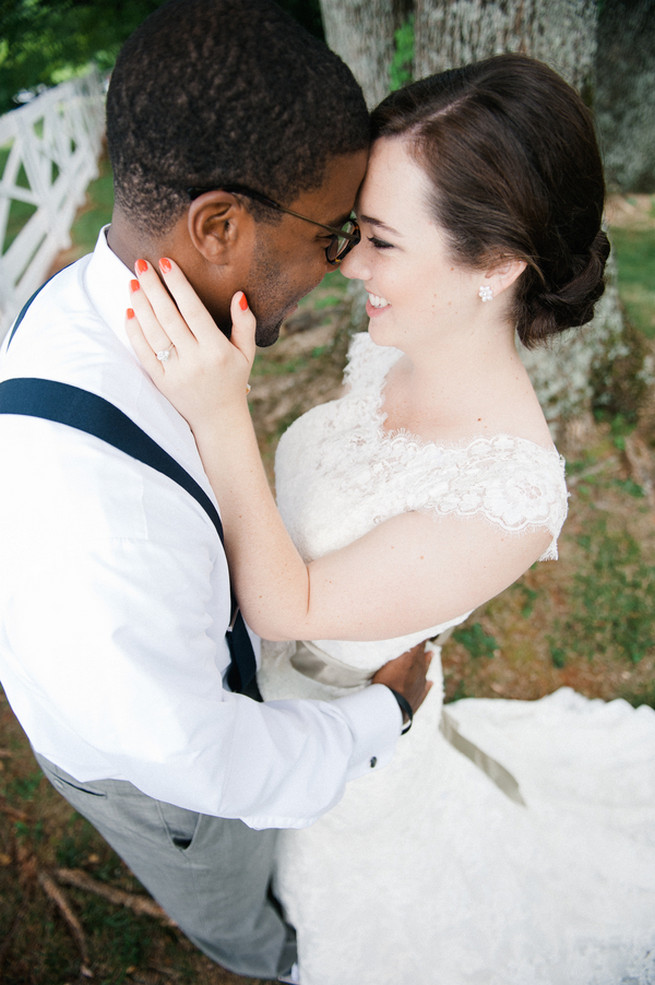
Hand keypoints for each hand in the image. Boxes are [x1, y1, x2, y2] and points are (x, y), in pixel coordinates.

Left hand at [126, 258, 255, 429]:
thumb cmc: (232, 379)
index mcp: (217, 350)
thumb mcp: (246, 353)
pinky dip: (134, 332)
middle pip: (169, 318)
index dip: (179, 286)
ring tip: (133, 282)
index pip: (194, 311)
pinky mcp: (161, 382)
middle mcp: (195, 361)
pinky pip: (144, 353)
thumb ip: (245, 324)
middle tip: (141, 264)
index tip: (166, 263)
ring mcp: (176, 372)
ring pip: (153, 333)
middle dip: (154, 288)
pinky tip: (129, 311)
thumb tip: (238, 295)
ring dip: (140, 305)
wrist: (218, 419)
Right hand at [371, 640, 432, 716]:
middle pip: (422, 656)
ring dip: (428, 660)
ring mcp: (420, 684)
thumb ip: (398, 649)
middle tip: (425, 639)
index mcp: (411, 659)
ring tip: (432, 654)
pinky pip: (426, 688)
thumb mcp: (387, 660)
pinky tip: (431, 682)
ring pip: (425, 669)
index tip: (423, 629)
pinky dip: (428, 684)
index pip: (418, 644)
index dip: (420, 637)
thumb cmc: (386, 681)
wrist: (391, 706)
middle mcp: (419, 670)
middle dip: (422, 647)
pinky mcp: (419, 696)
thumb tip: (406, 635)